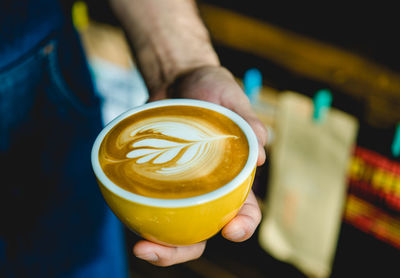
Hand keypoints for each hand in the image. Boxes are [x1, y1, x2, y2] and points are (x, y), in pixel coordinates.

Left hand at [134, 66, 267, 265]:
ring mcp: (177, 186)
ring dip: (156, 243)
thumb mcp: (232, 97)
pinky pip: (145, 200)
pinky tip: (122, 216)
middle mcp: (206, 189)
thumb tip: (262, 151)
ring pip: (171, 226)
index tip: (231, 231)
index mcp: (233, 177)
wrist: (178, 77)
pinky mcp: (152, 176)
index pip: (245, 210)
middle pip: (201, 231)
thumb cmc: (212, 88)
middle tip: (155, 250)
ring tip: (138, 246)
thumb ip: (247, 119)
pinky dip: (135, 213)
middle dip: (182, 250)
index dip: (243, 226)